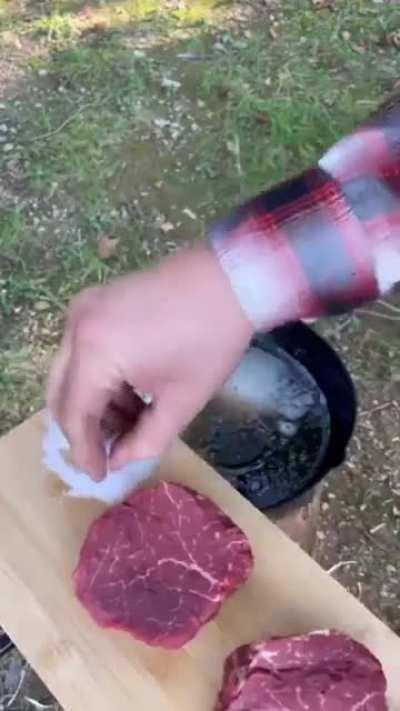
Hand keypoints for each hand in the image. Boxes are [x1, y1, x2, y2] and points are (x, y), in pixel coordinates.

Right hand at [47, 247, 252, 479]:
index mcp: (95, 353)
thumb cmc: (211, 341)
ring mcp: (83, 309)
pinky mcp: (96, 301)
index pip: (75, 416)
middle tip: (110, 452)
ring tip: (130, 422)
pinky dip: (98, 377)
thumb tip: (119, 460)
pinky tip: (130, 393)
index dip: (85, 451)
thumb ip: (145, 441)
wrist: (231, 279)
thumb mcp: (182, 401)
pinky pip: (81, 350)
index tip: (101, 475)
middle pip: (62, 394)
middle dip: (84, 429)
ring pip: (69, 373)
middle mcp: (77, 329)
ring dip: (93, 403)